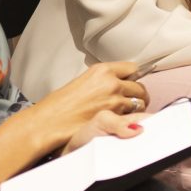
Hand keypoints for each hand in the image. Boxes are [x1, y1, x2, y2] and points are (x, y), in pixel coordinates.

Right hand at [22, 61, 146, 154]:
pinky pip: (133, 117)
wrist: (50, 121)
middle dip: (138, 94)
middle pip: (140, 86)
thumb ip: (102, 81)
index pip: (133, 68)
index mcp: (102, 70)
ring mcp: (115, 100)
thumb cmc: (60, 105)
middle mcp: (111, 82)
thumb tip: (117, 83)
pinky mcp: (115, 117)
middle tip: (133, 101)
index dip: (134, 77)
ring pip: (140, 102)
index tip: (133, 82)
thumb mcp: (82, 82)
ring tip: (128, 113)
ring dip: (137, 108)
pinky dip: (132, 119)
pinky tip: (124, 122)